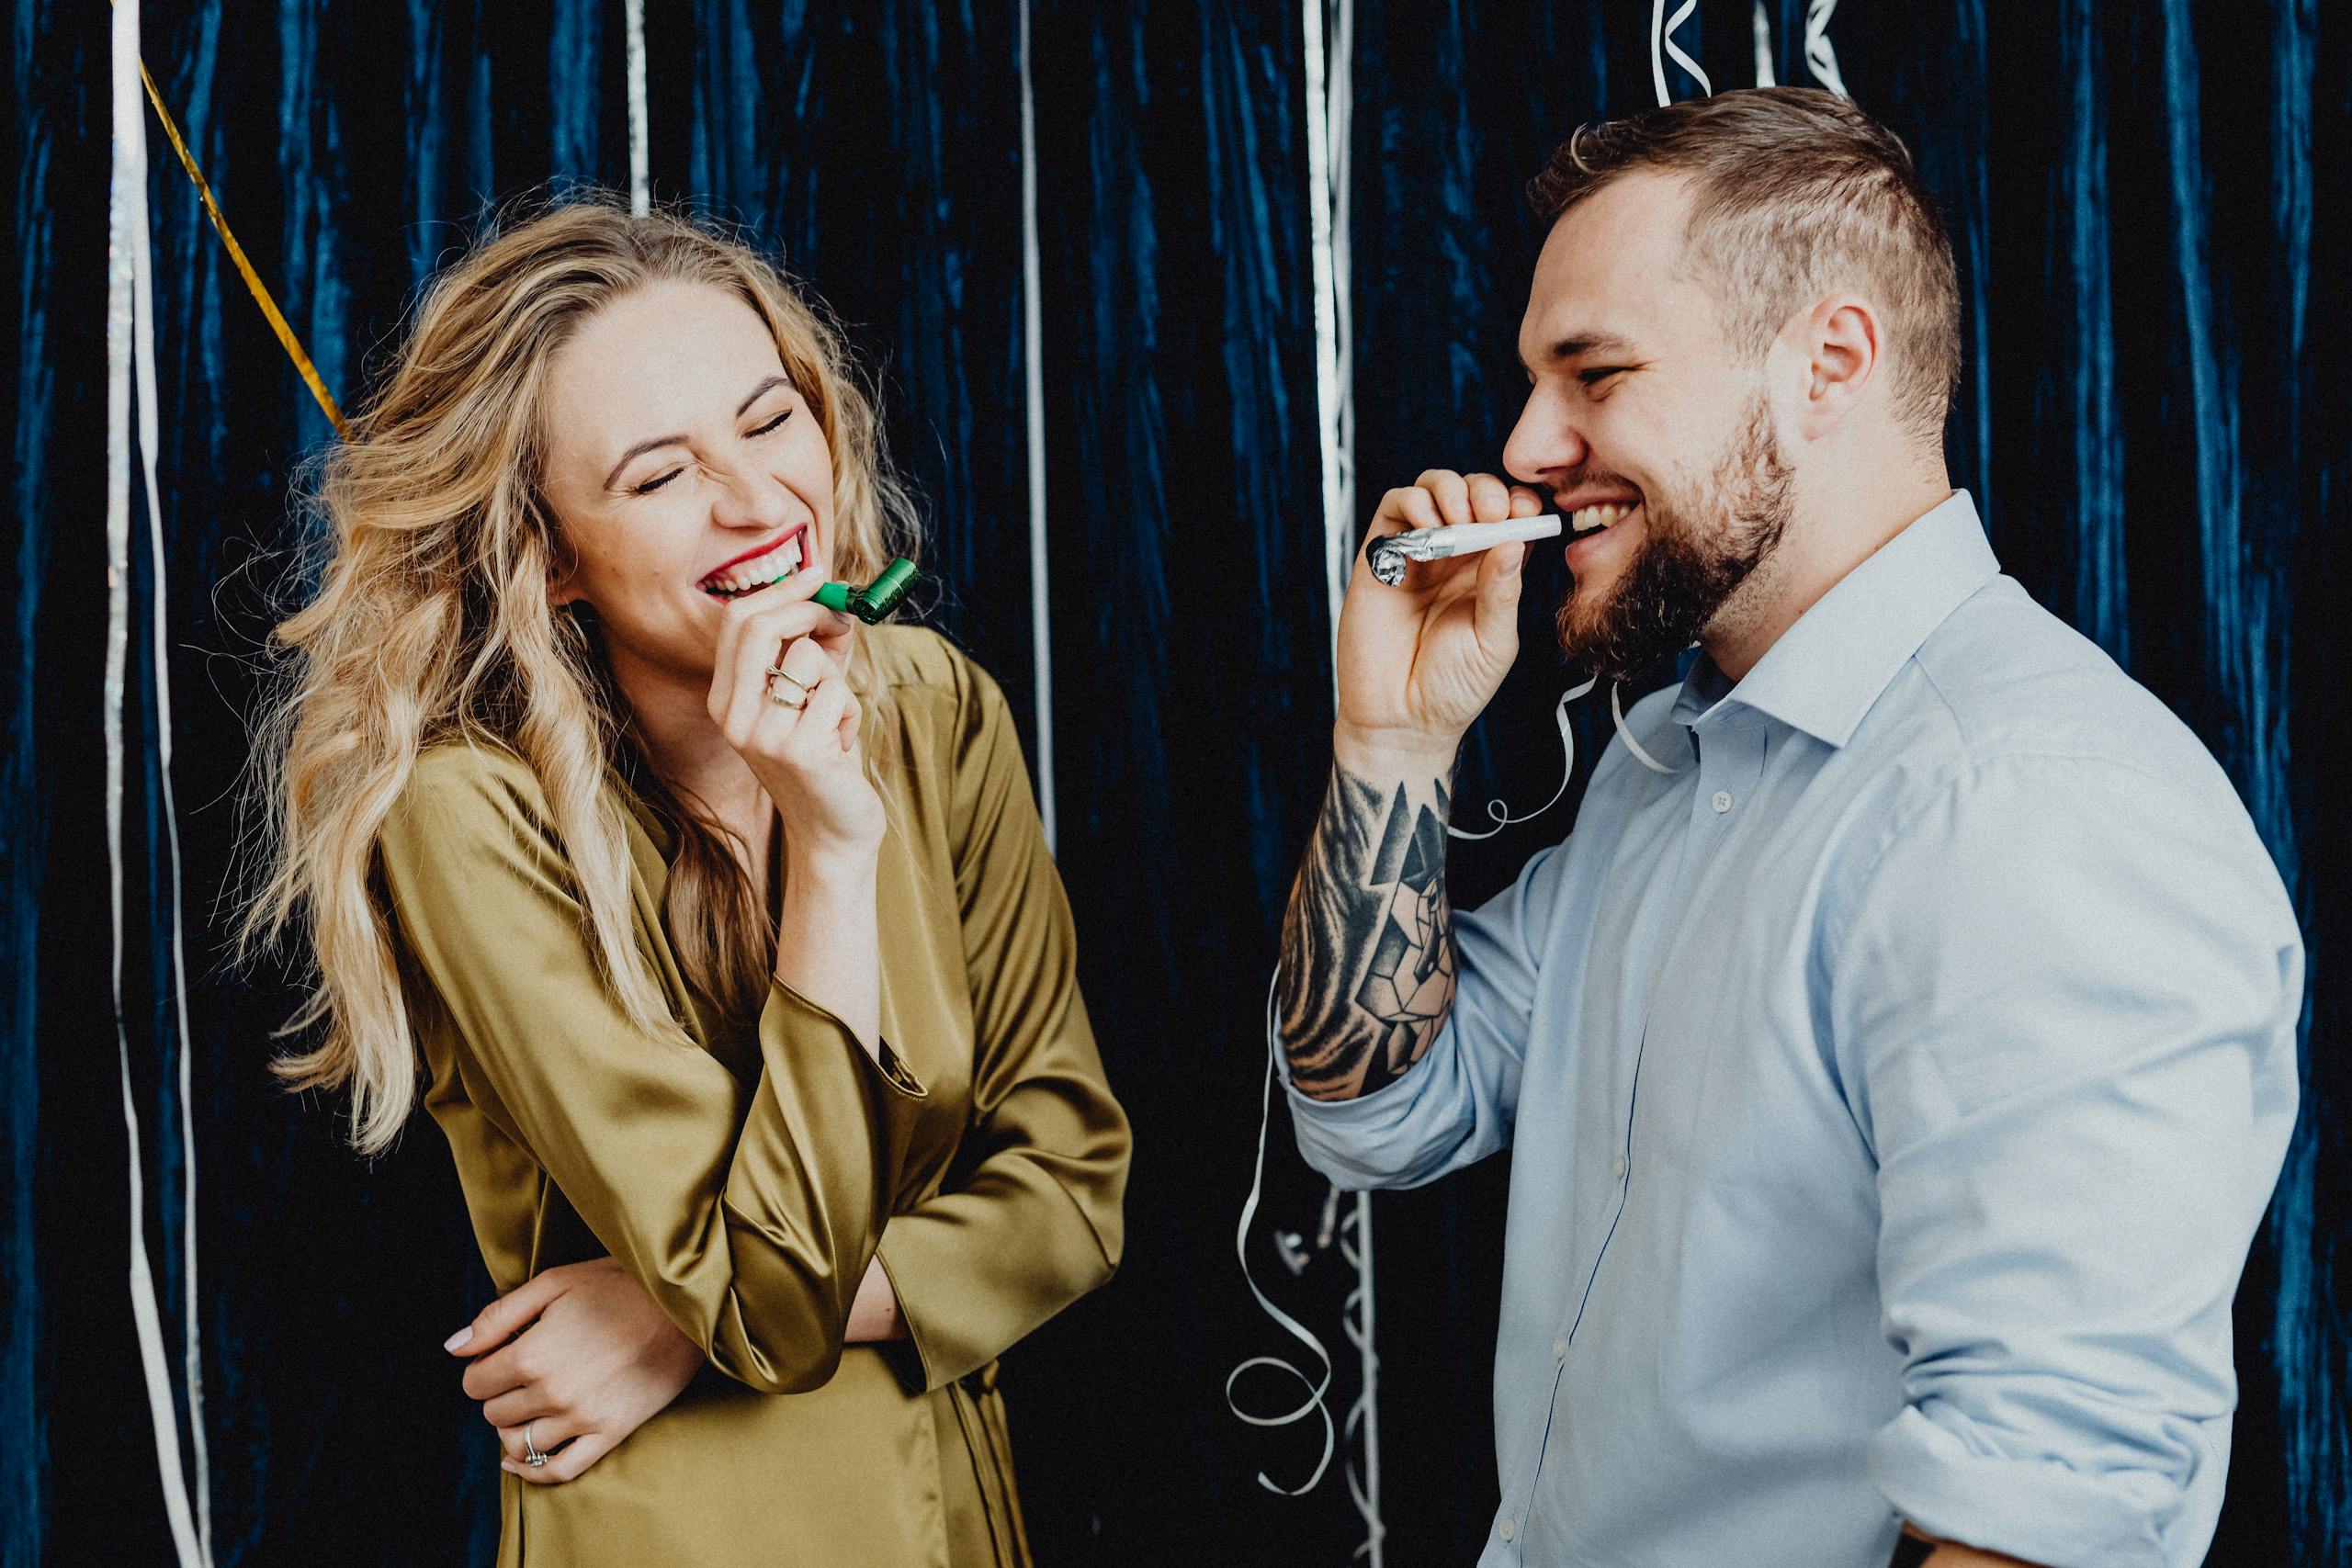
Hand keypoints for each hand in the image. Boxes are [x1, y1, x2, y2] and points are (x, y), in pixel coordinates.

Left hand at [446, 1257, 703, 1485]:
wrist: (685, 1306)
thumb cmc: (620, 1285)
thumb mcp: (554, 1284)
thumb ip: (498, 1317)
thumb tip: (453, 1348)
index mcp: (533, 1354)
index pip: (475, 1383)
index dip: (482, 1368)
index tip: (500, 1355)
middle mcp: (552, 1392)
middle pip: (494, 1413)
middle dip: (498, 1394)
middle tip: (519, 1374)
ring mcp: (582, 1418)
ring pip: (520, 1443)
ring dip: (514, 1426)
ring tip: (528, 1404)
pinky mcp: (609, 1433)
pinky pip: (559, 1469)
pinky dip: (532, 1471)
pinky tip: (519, 1460)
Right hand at [707, 569, 884, 864]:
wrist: (832, 831)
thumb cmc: (825, 756)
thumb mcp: (812, 696)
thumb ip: (816, 649)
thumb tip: (834, 600)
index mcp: (725, 698)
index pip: (736, 622)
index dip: (781, 590)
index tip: (818, 575)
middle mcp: (732, 716)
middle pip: (760, 626)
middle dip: (810, 609)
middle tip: (844, 619)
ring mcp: (761, 735)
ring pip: (809, 659)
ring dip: (838, 680)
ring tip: (834, 720)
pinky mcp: (799, 752)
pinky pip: (837, 694)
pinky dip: (851, 712)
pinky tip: (841, 746)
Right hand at [1334, 470, 1546, 770]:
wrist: (1401, 720)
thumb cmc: (1453, 689)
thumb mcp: (1493, 643)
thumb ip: (1502, 593)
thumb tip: (1513, 541)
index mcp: (1490, 573)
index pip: (1511, 518)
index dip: (1520, 504)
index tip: (1527, 512)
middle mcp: (1455, 557)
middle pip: (1473, 494)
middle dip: (1485, 492)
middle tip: (1490, 515)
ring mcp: (1417, 554)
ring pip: (1433, 489)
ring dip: (1449, 489)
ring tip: (1457, 518)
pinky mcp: (1380, 557)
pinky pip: (1394, 508)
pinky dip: (1412, 501)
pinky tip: (1427, 524)